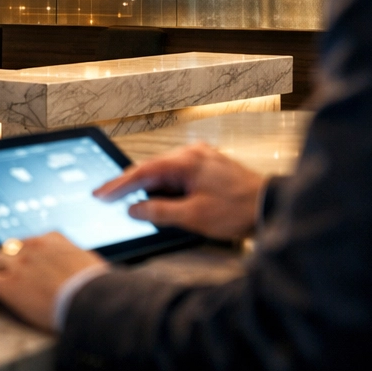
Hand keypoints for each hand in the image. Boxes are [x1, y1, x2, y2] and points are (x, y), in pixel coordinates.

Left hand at [0, 233, 103, 331]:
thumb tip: (84, 269)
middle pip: (8, 248)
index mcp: (52, 240)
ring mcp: (19, 264)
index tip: (27, 263)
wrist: (88, 299)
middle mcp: (33, 247)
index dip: (26, 254)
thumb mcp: (90, 263)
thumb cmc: (95, 286)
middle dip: (6, 260)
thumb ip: (78, 261)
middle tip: (7, 274)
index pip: (31, 241)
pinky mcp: (9, 284)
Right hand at [94, 142, 265, 240]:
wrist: (270, 206)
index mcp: (186, 161)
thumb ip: (160, 211)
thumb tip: (135, 209)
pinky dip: (165, 186)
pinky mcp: (209, 167)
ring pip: (165, 172)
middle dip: (130, 185)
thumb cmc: (238, 210)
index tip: (100, 193)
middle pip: (152, 168)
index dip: (118, 184)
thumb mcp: (194, 216)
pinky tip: (159, 198)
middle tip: (107, 196)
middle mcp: (192, 154)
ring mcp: (202, 158)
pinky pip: (178, 174)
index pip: (143, 172)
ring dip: (149, 187)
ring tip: (129, 202)